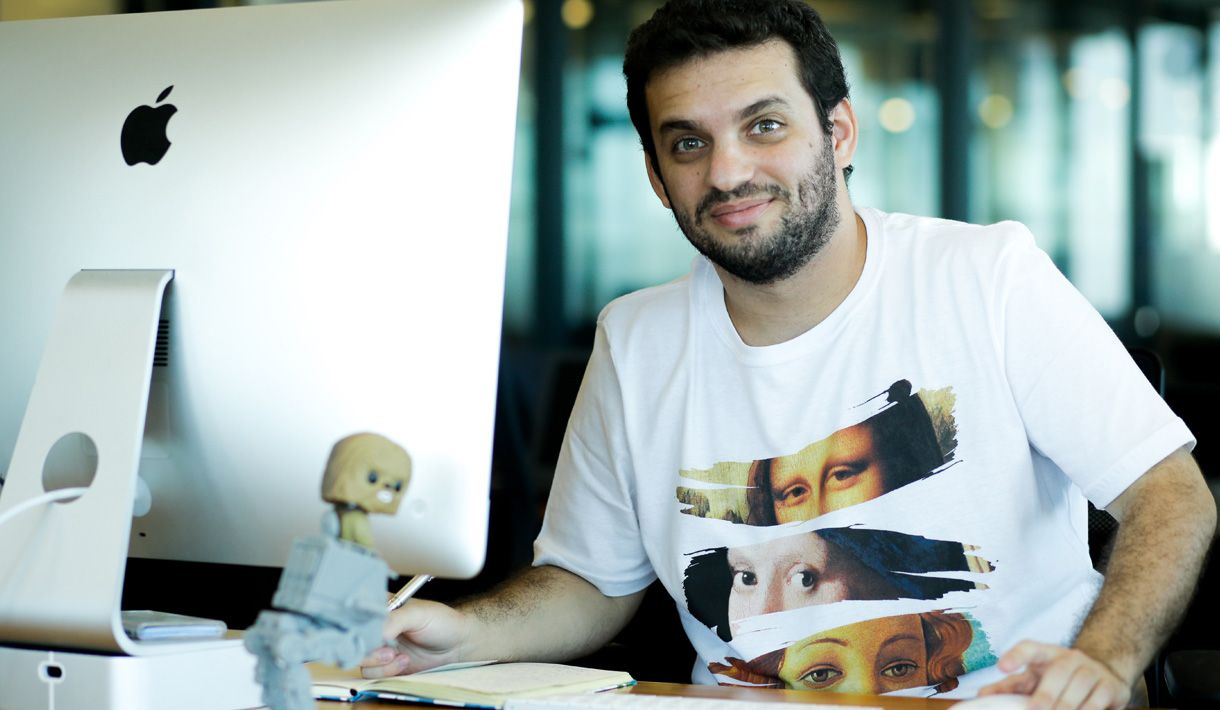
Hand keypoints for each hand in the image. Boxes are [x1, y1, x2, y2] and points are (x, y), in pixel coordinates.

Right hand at [360, 599, 472, 678]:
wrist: (457, 646)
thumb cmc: (442, 622)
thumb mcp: (419, 613)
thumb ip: (394, 619)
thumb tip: (376, 632)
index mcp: (381, 607)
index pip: (356, 615)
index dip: (358, 626)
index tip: (368, 634)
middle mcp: (376, 627)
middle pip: (353, 639)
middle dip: (368, 649)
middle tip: (388, 650)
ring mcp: (379, 647)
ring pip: (360, 659)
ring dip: (378, 662)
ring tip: (399, 656)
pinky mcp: (384, 665)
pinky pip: (371, 672)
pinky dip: (386, 671)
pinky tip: (404, 662)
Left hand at [979, 641, 1129, 709]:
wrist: (1104, 675)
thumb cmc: (1059, 679)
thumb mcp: (1035, 678)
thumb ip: (1011, 687)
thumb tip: (982, 696)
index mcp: (1046, 654)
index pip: (1029, 648)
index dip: (1016, 655)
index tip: (1002, 666)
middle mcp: (1070, 658)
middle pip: (1058, 671)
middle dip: (1047, 693)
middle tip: (1036, 709)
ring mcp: (1093, 670)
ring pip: (1081, 685)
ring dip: (1068, 705)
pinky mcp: (1112, 687)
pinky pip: (1099, 699)